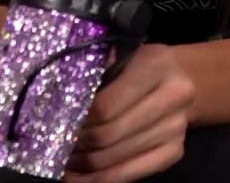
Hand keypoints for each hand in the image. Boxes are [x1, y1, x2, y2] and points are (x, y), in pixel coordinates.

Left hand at [65, 44, 193, 182]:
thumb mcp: (114, 58)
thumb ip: (91, 76)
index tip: (57, 123)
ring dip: (82, 163)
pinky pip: (126, 176)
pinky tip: (80, 175)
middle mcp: (175, 95)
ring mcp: (177, 126)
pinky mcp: (176, 151)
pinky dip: (96, 180)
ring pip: (112, 159)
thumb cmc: (134, 68)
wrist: (176, 79)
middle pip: (107, 135)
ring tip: (66, 157)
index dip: (75, 120)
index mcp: (156, 64)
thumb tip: (52, 108)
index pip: (103, 107)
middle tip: (57, 143)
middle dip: (76, 143)